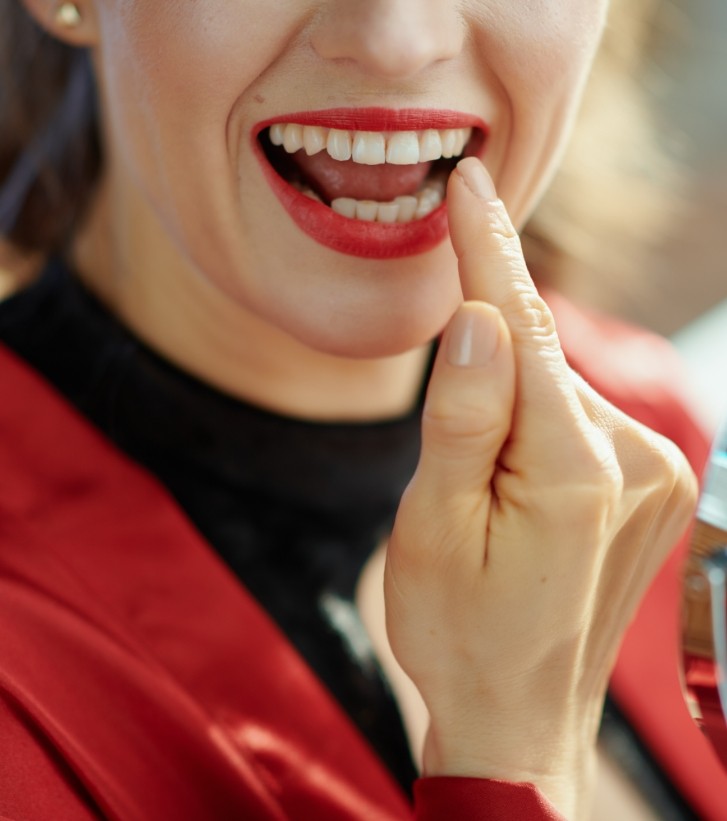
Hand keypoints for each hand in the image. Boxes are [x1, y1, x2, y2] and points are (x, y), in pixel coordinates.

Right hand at [384, 158, 697, 815]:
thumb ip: (461, 417)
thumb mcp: (432, 528)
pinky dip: (537, 426)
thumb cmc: (459, 629)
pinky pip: (580, 421)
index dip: (486, 253)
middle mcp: (637, 462)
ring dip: (509, 408)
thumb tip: (477, 318)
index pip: (524, 329)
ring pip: (558, 390)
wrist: (519, 715)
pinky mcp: (656, 488)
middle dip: (484, 363)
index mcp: (573, 471)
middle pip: (541, 360)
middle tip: (449, 453)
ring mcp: (658, 476)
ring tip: (481, 498)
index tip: (468, 184)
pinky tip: (515, 488)